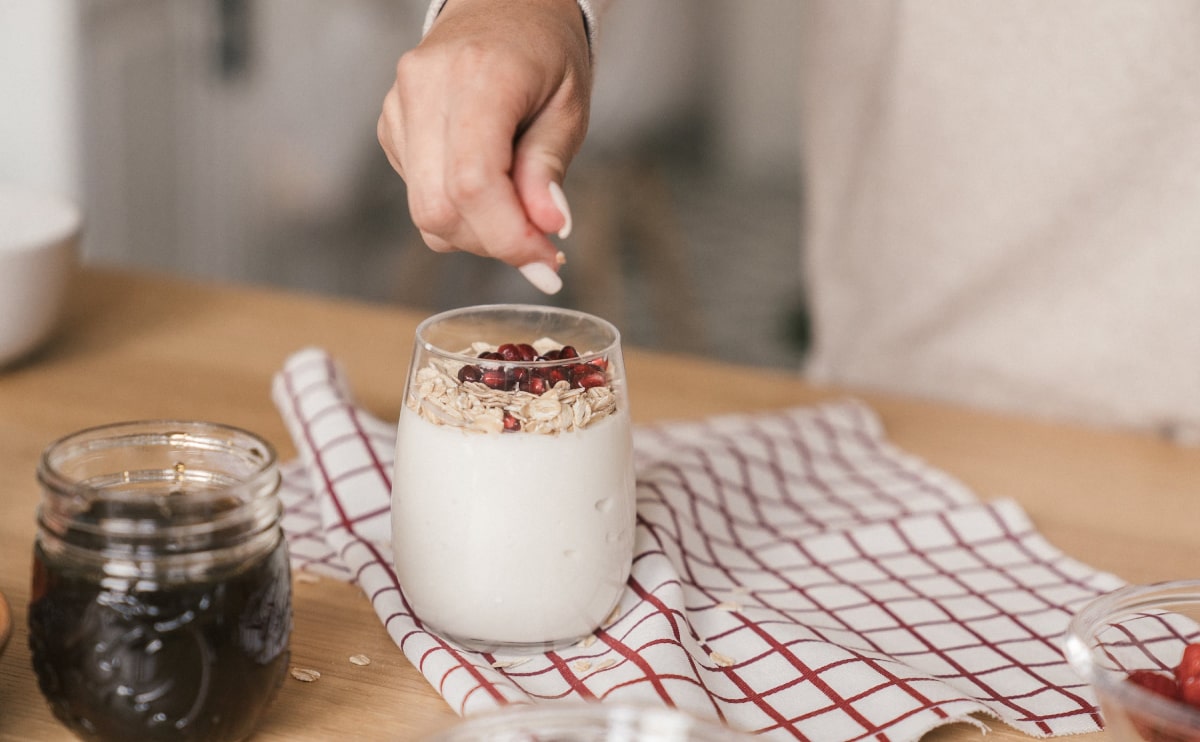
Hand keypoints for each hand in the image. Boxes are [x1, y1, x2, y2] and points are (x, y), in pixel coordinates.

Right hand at [378, 0, 592, 292]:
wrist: (502, 4)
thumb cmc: (545, 50)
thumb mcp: (568, 106)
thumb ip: (549, 168)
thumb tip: (547, 228)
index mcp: (477, 76)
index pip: (473, 184)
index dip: (508, 238)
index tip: (546, 263)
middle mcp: (425, 87)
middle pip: (439, 209)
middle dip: (492, 243)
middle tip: (539, 247)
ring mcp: (398, 105)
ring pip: (424, 210)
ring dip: (475, 232)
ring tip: (518, 209)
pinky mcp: (390, 124)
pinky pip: (419, 194)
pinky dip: (458, 208)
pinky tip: (487, 182)